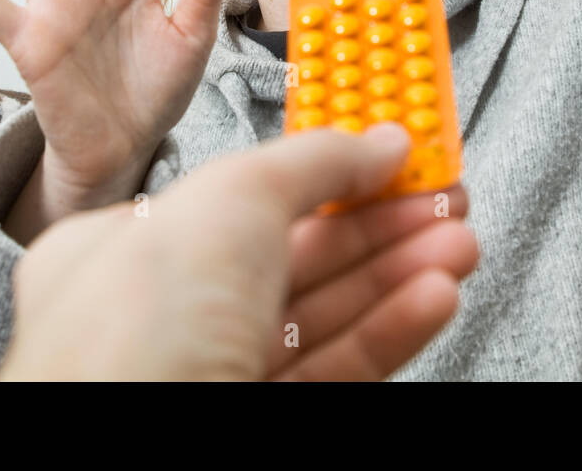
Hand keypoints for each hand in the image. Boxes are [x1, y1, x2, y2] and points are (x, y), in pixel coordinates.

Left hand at [0, 122, 479, 380]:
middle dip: (379, 222)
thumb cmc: (134, 339)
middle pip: (295, 257)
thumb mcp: (232, 199)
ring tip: (456, 243)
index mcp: (125, 252)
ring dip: (398, 273)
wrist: (131, 464)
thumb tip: (377, 143)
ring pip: (323, 318)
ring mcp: (212, 378)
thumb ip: (313, 162)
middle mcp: (164, 320)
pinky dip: (391, 331)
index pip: (241, 197)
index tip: (388, 155)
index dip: (323, 171)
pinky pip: (337, 371)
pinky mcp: (261, 425)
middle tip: (441, 199)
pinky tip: (432, 297)